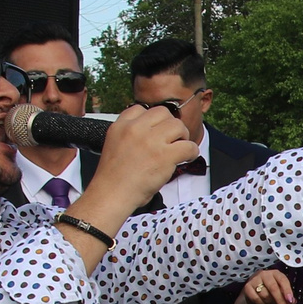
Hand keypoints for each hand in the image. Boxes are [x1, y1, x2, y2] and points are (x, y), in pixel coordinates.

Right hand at [87, 101, 200, 219]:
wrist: (111, 195)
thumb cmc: (113, 178)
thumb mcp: (114, 146)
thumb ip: (131, 136)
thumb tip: (153, 134)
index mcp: (121, 126)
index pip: (140, 109)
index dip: (152, 120)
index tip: (157, 131)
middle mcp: (135, 129)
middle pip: (162, 113)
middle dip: (170, 125)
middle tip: (172, 139)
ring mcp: (150, 141)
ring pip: (177, 125)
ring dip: (182, 136)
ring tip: (179, 149)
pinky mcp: (164, 155)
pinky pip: (188, 146)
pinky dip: (191, 152)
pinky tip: (186, 158)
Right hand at [241, 270, 294, 303]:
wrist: (257, 294)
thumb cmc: (272, 292)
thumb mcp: (281, 292)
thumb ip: (288, 296)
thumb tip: (293, 301)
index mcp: (276, 273)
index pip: (283, 280)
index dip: (287, 291)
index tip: (290, 300)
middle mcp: (265, 274)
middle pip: (273, 288)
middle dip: (279, 300)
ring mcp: (255, 279)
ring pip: (265, 295)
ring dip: (270, 302)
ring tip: (271, 303)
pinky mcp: (247, 287)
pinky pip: (256, 298)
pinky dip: (261, 303)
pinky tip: (263, 303)